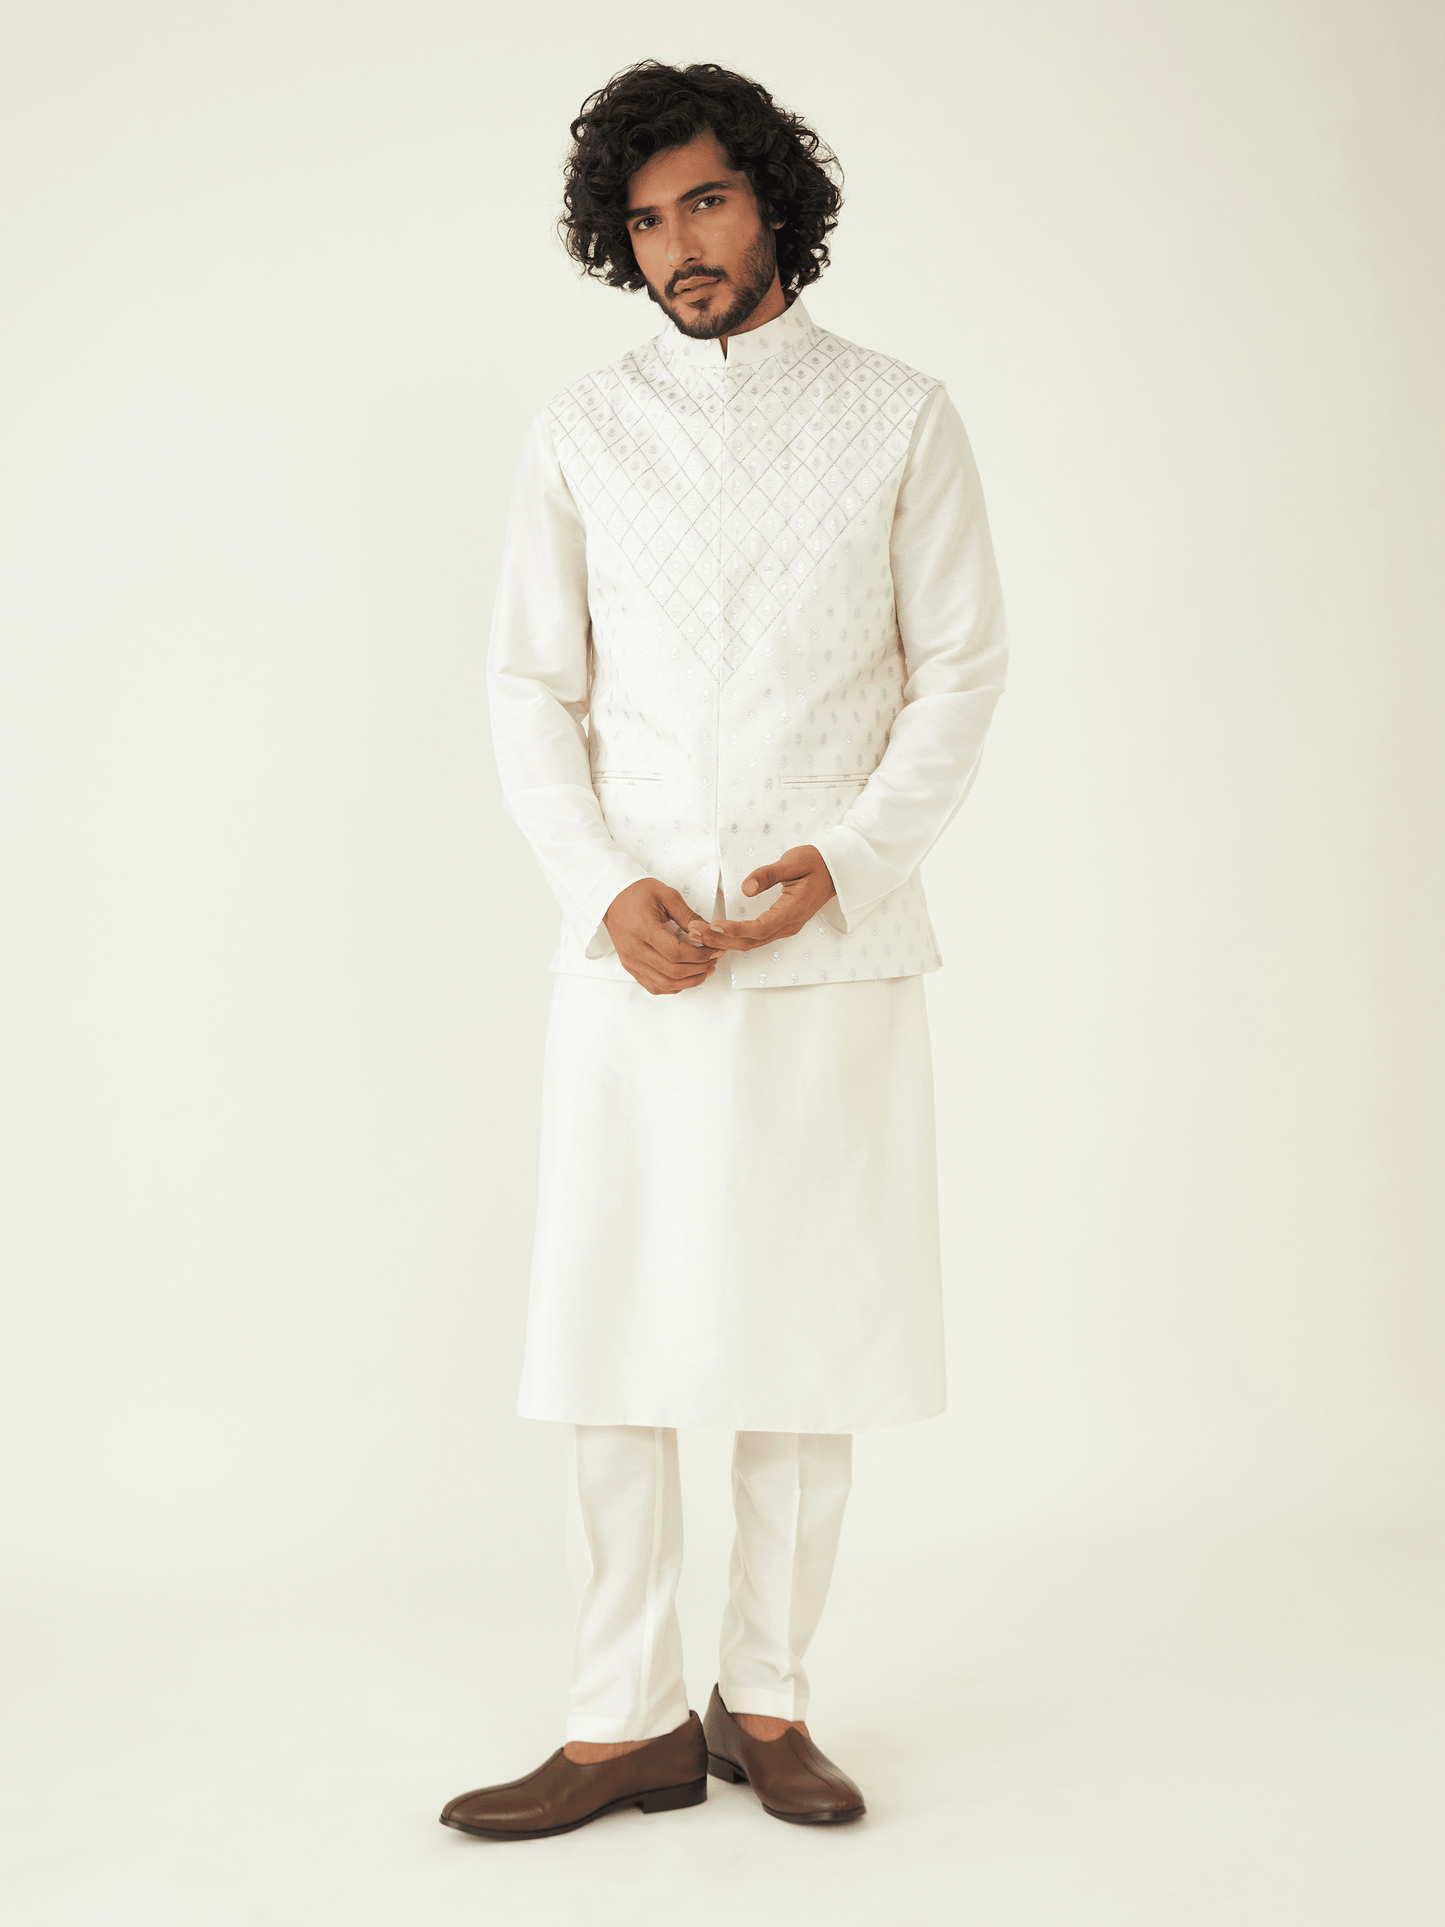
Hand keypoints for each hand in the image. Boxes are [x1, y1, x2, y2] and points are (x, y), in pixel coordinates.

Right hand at [602, 879, 721, 994]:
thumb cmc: (636, 893)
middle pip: (673, 972)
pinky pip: (654, 986)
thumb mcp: (667, 896)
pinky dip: (673, 986)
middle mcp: (634, 949)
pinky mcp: (630, 966)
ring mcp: (631, 961)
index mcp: (643, 929)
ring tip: (704, 970)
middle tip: (713, 959)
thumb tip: (708, 932)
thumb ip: (689, 916)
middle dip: (700, 968)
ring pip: (665, 984)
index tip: (713, 950)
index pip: (676, 953)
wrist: (612, 897)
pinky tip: (686, 977)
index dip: (700, 955)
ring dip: (689, 981)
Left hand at [694, 845, 837, 952]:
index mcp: (792, 912)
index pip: (759, 928)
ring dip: (723, 941)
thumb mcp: (794, 861)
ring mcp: (784, 927)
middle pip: (750, 941)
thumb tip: (746, 888)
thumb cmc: (817, 863)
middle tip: (694, 930)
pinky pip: (754, 937)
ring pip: (750, 942)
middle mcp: (787, 925)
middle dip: (720, 939)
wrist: (837, 871)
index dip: (735, 930)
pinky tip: (715, 934)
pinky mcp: (780, 925)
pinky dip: (733, 938)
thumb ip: (770, 874)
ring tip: (697, 933)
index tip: (714, 924)